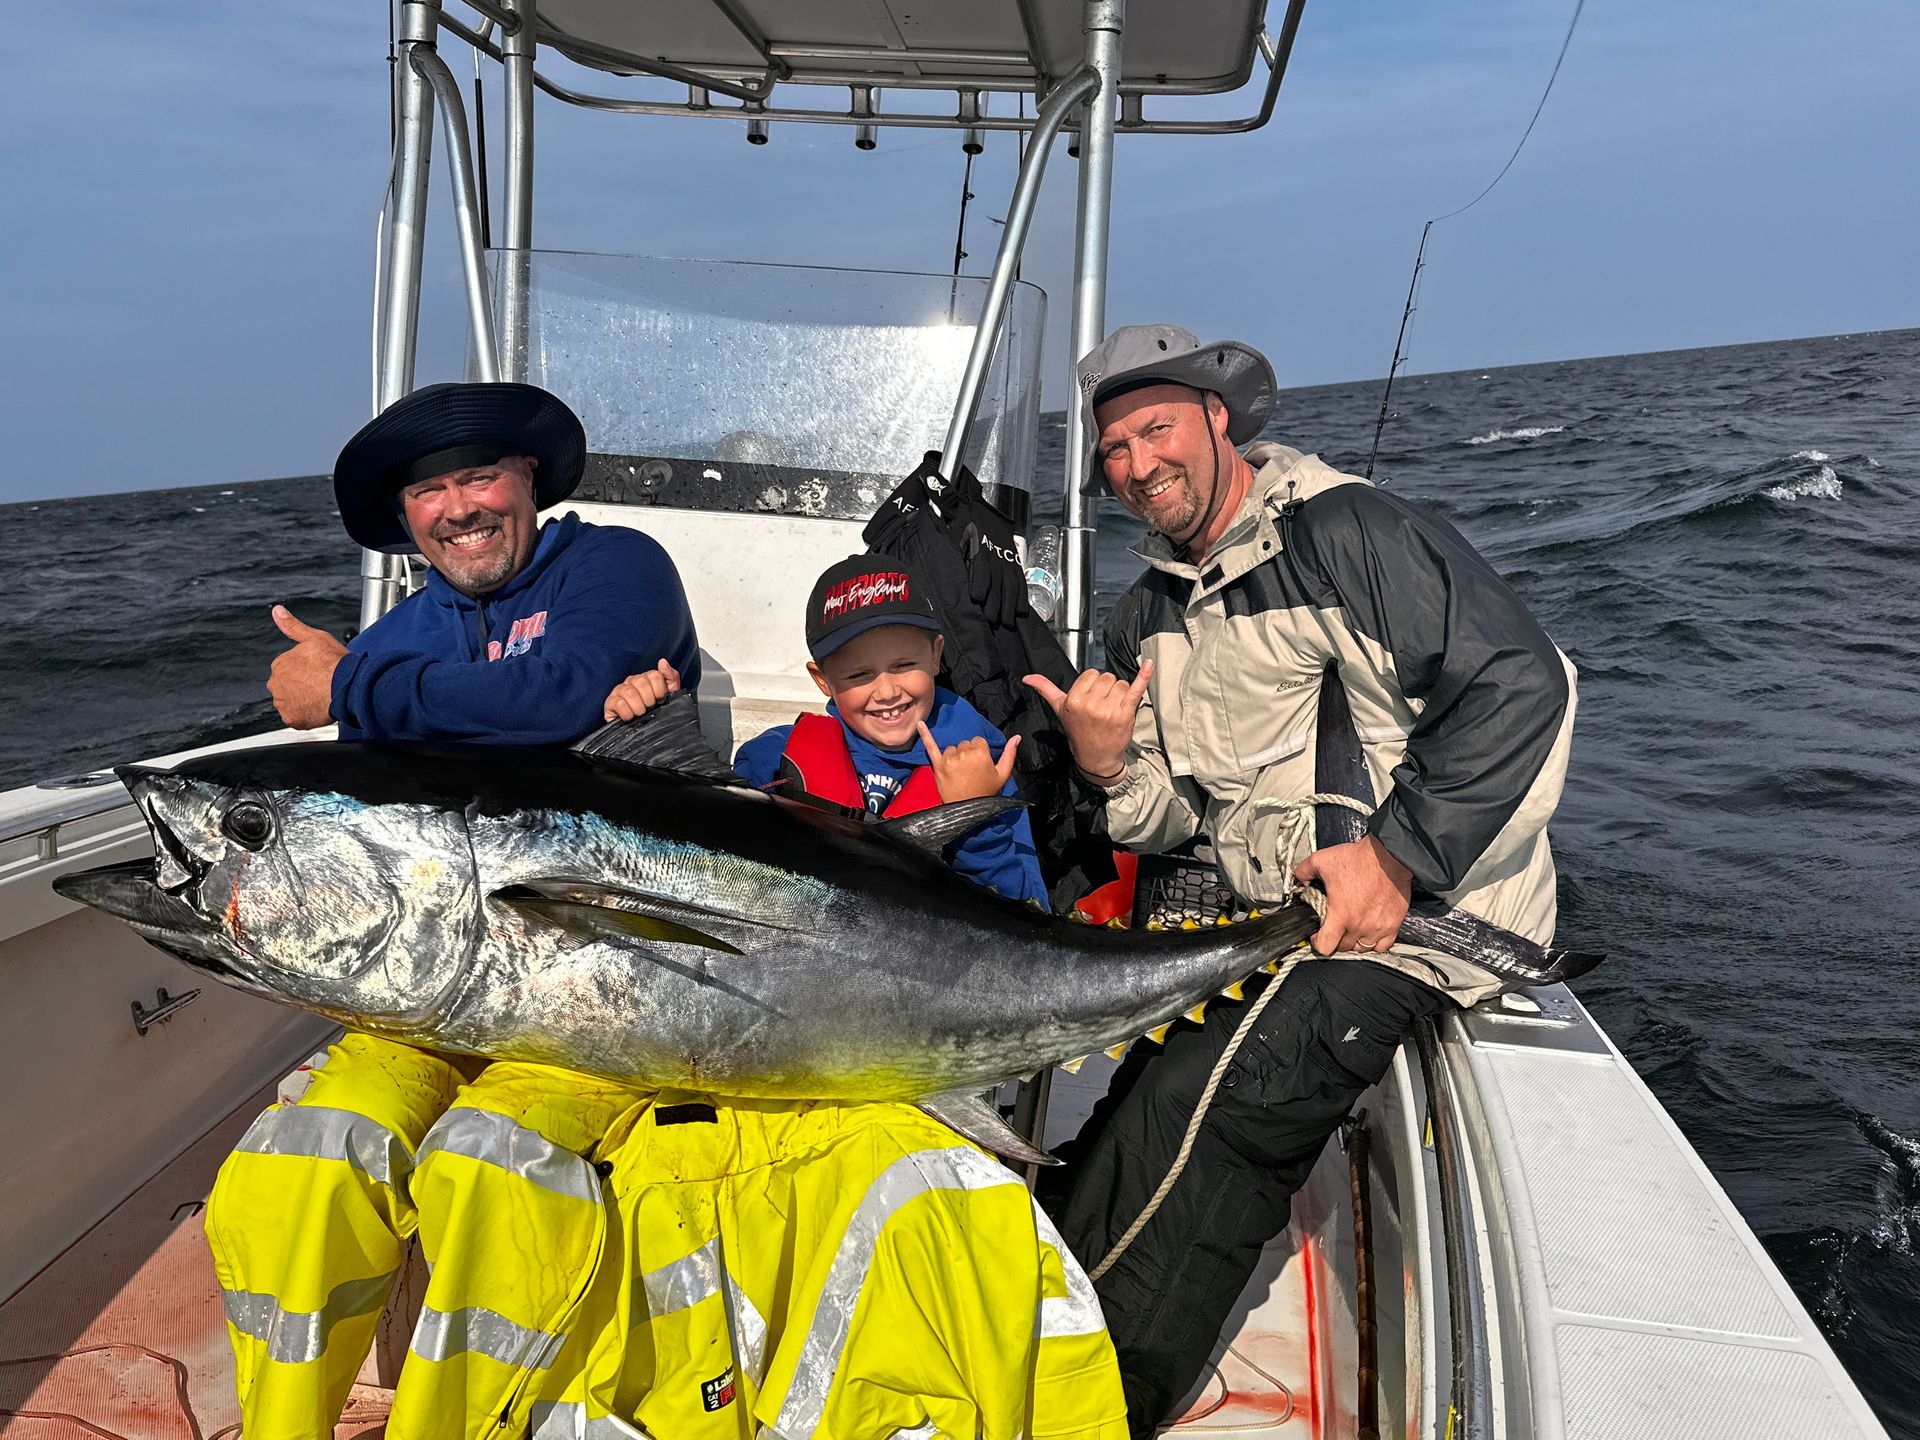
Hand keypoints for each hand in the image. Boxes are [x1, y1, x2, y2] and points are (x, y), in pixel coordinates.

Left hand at [267, 605, 348, 728]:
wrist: (347, 687)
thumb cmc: (334, 663)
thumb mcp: (314, 637)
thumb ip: (292, 626)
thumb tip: (277, 611)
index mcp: (280, 664)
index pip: (287, 668)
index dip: (305, 670)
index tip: (318, 671)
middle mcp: (277, 684)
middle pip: (287, 686)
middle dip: (301, 686)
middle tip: (320, 685)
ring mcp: (284, 703)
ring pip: (291, 702)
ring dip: (303, 700)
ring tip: (322, 696)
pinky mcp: (292, 719)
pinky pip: (296, 717)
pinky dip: (306, 714)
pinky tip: (319, 707)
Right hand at [603, 660, 681, 721]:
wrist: (645, 733)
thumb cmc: (656, 712)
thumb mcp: (670, 695)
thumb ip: (671, 677)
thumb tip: (662, 662)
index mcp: (646, 678)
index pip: (654, 675)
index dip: (660, 690)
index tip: (660, 700)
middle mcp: (631, 682)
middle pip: (641, 682)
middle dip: (649, 699)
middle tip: (650, 708)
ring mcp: (619, 691)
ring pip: (630, 692)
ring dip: (639, 707)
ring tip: (641, 714)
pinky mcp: (610, 702)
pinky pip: (618, 703)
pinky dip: (627, 713)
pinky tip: (630, 717)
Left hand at [917, 723, 1020, 803]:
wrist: (968, 811)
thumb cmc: (987, 793)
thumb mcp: (1003, 775)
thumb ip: (1010, 754)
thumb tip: (1017, 737)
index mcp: (981, 753)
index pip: (978, 741)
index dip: (979, 752)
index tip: (979, 764)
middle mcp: (964, 753)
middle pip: (965, 743)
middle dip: (967, 754)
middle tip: (970, 771)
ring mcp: (949, 759)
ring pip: (952, 748)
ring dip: (955, 756)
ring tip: (959, 772)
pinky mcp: (938, 766)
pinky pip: (930, 747)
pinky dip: (925, 735)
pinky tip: (919, 723)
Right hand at [1023, 659, 1154, 782]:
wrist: (1095, 758)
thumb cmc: (1079, 732)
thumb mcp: (1060, 710)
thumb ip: (1046, 690)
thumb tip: (1027, 677)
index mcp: (1074, 700)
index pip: (1091, 674)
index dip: (1093, 685)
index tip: (1091, 699)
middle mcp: (1091, 704)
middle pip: (1107, 677)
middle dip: (1107, 689)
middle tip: (1102, 707)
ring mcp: (1110, 709)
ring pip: (1121, 683)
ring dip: (1120, 694)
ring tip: (1112, 710)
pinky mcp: (1126, 713)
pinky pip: (1136, 689)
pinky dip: (1144, 676)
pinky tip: (1149, 664)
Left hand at [1292, 836, 1413, 956]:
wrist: (1389, 856)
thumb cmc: (1359, 859)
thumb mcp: (1322, 860)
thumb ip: (1304, 872)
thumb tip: (1299, 879)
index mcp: (1340, 915)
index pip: (1325, 946)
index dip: (1317, 942)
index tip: (1317, 934)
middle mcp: (1359, 926)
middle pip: (1343, 948)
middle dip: (1335, 939)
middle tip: (1335, 926)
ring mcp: (1378, 927)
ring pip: (1362, 948)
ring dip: (1354, 942)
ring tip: (1351, 929)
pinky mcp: (1393, 924)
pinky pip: (1382, 945)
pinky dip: (1375, 943)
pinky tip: (1370, 931)